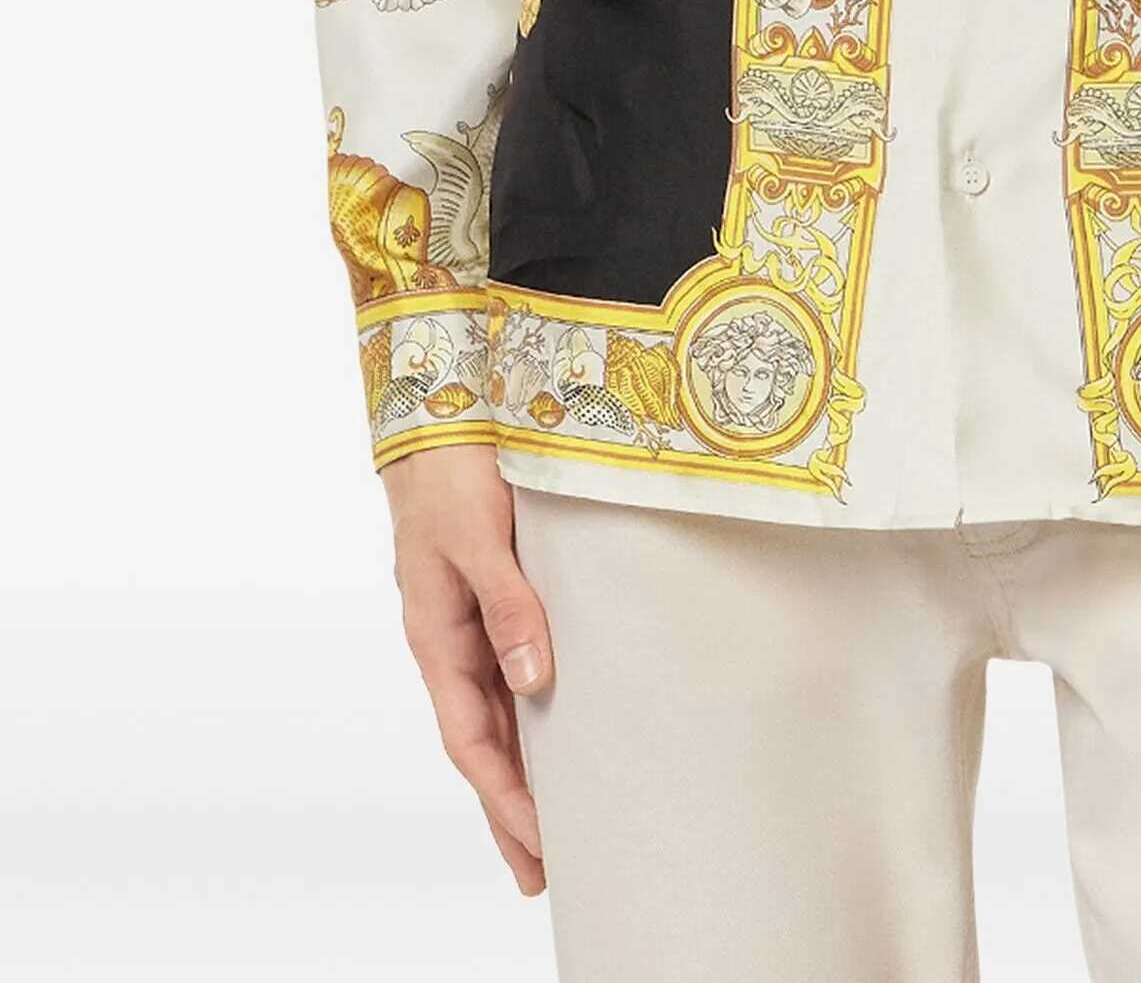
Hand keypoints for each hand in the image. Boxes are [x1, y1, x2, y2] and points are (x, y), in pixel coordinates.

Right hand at [385, 442, 553, 894]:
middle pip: (486, 741)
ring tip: (559, 821)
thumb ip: (507, 605)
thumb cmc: (451, 473)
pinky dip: (535, 708)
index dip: (504, 796)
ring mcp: (475, 620)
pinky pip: (516, 666)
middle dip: (510, 807)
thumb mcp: (478, 538)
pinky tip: (561, 727)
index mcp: (437, 638)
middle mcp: (455, 639)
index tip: (537, 846)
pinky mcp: (500, 592)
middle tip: (542, 871)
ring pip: (502, 710)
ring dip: (526, 764)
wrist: (442, 411)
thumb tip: (535, 678)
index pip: (472, 739)